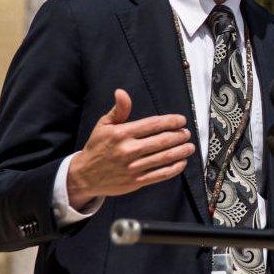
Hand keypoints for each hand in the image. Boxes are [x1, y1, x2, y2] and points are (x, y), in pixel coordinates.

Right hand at [67, 89, 194, 209]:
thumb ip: (118, 110)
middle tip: (187, 133)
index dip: (171, 121)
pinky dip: (175, 168)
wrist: (84, 176)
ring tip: (190, 146)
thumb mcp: (104, 125)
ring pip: (164, 157)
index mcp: (121, 134)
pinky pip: (160, 174)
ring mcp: (133, 167)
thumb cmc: (97, 147)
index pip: (153, 124)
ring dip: (181, 151)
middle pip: (162, 141)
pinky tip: (182, 162)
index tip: (181, 120)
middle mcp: (128, 150)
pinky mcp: (136, 181)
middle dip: (179, 136)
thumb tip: (121, 92)